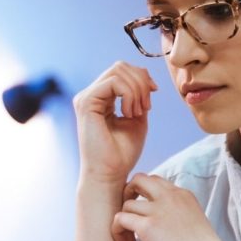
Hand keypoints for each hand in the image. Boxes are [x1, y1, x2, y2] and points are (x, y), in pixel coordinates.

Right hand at [73, 62, 157, 184]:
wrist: (110, 174)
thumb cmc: (122, 153)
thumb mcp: (137, 119)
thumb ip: (139, 98)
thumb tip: (146, 79)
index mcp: (101, 98)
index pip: (121, 71)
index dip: (142, 76)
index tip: (154, 92)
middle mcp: (91, 95)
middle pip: (120, 66)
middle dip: (141, 81)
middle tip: (146, 106)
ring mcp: (86, 97)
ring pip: (118, 71)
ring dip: (137, 90)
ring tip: (137, 113)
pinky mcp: (86, 103)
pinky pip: (114, 82)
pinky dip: (129, 94)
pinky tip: (130, 113)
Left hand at [111, 173, 240, 240]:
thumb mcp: (193, 222)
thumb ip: (177, 214)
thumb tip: (157, 224)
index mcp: (183, 195)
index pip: (155, 181)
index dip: (144, 195)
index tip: (145, 215)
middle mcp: (171, 197)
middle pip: (138, 179)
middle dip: (127, 195)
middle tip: (130, 218)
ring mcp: (159, 210)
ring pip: (126, 204)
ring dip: (123, 222)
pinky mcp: (148, 227)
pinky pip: (120, 219)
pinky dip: (118, 232)